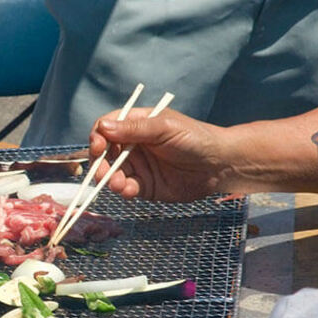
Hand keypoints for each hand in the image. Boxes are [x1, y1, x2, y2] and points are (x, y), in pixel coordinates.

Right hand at [89, 108, 224, 201]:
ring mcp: (138, 166)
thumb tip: (103, 127)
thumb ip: (134, 129)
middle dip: (100, 164)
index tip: (97, 147)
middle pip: (104, 154)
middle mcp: (133, 146)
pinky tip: (130, 191)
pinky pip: (126, 188)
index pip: (106, 128)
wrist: (220, 165)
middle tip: (103, 173)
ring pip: (111, 173)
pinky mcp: (144, 186)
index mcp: (136, 125)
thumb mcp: (164, 128)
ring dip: (110, 180)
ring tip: (119, 185)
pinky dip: (123, 191)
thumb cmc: (196, 138)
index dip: (98, 137)